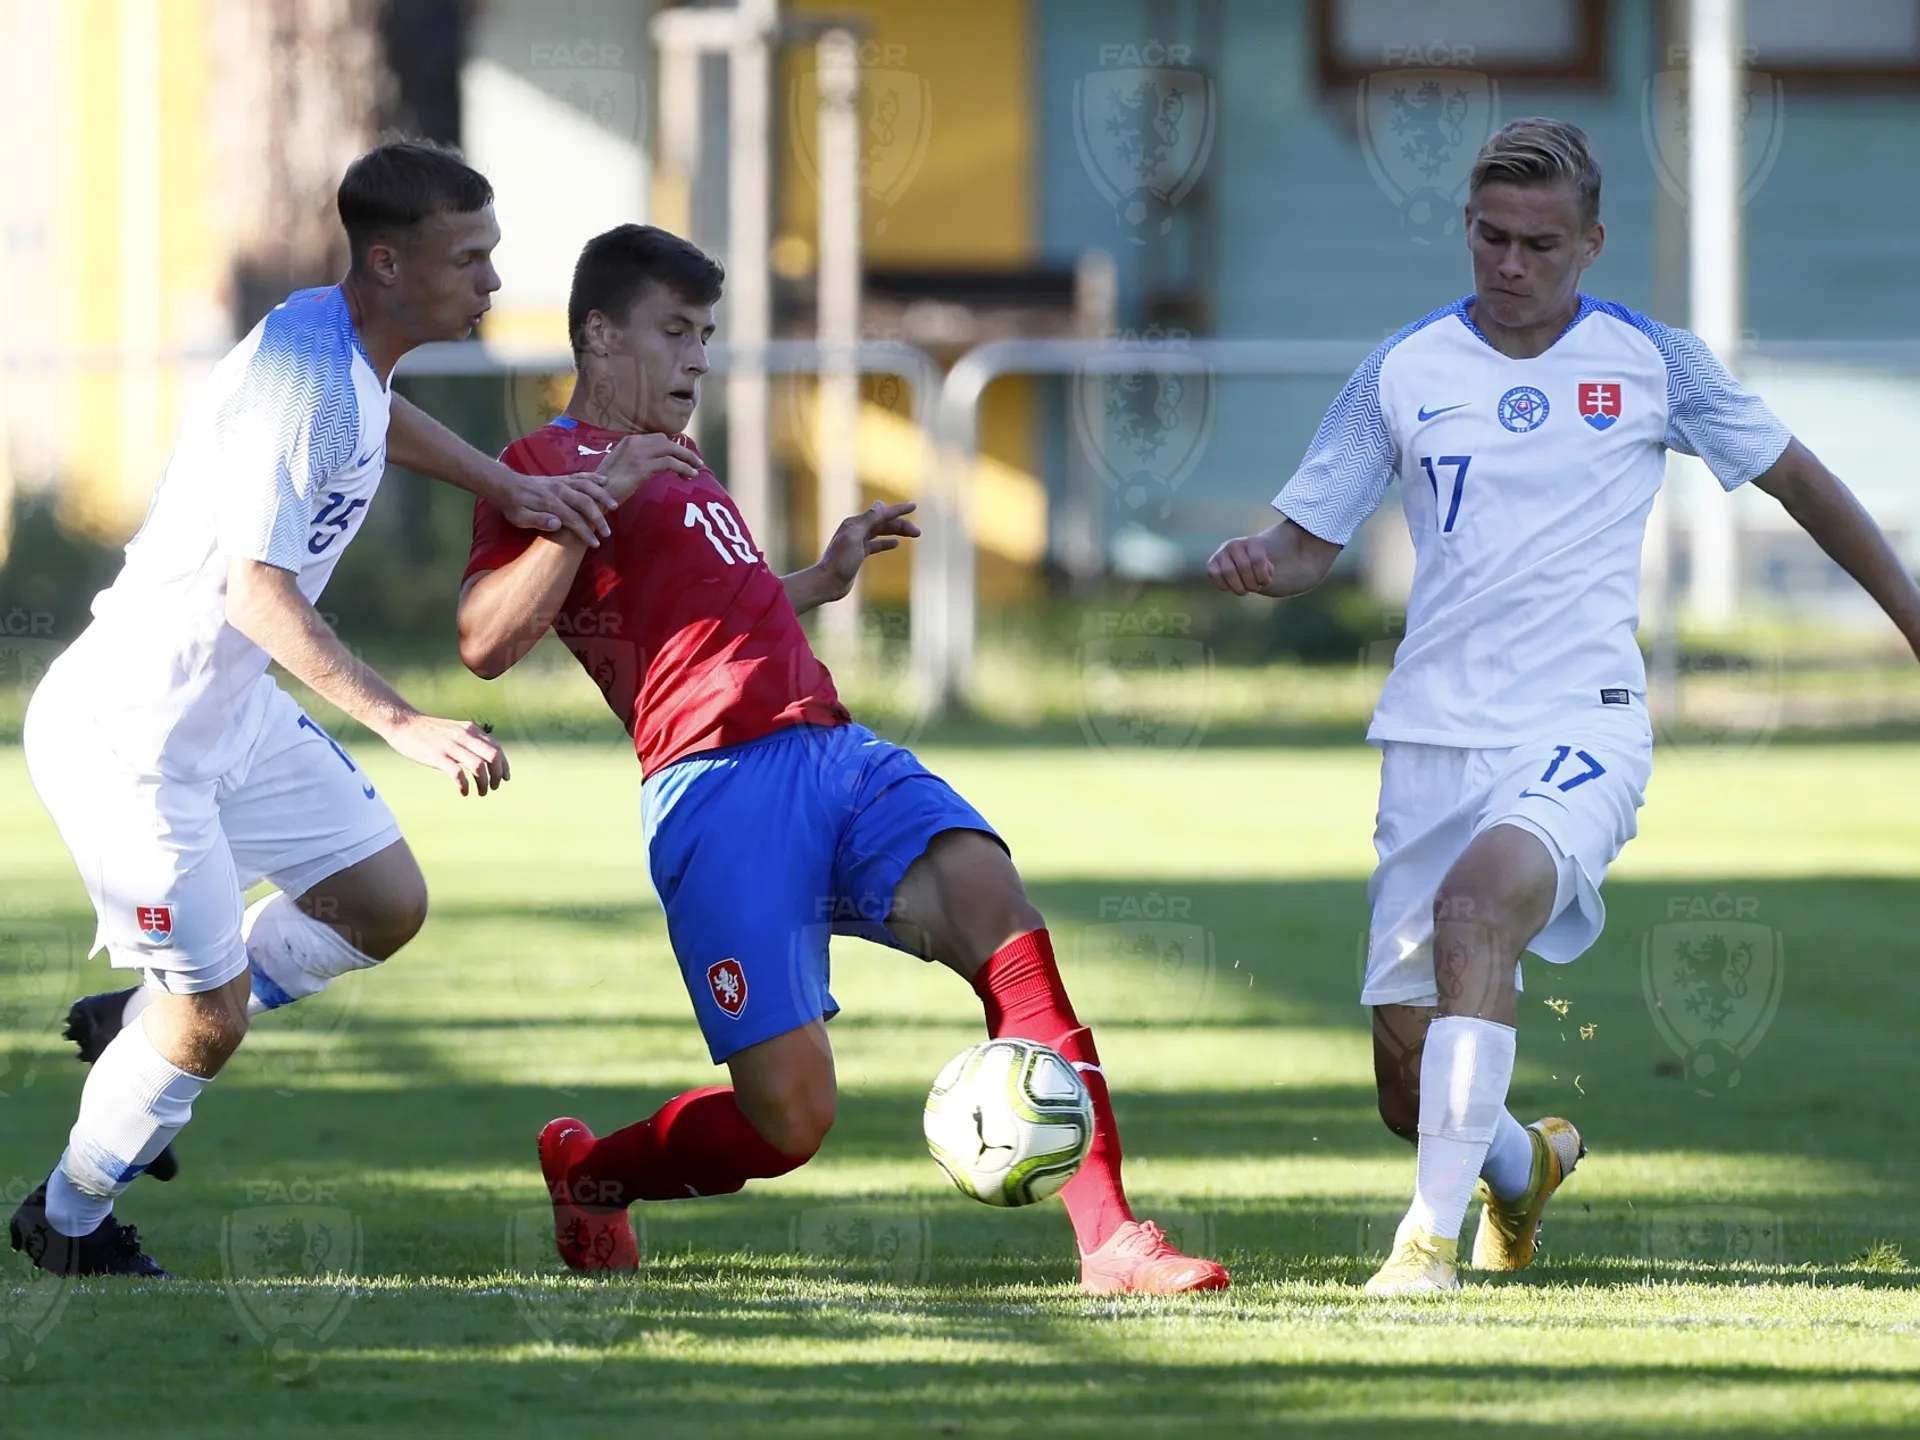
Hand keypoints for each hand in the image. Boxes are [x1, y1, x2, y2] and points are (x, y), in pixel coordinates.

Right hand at [378, 712, 509, 796]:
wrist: (403, 724)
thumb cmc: (428, 731)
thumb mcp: (455, 730)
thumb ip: (469, 740)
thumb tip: (483, 756)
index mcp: (470, 730)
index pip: (497, 748)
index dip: (504, 765)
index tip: (504, 778)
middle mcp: (464, 736)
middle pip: (494, 757)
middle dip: (498, 775)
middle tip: (494, 787)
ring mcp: (451, 746)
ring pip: (479, 767)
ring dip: (484, 783)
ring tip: (481, 792)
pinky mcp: (438, 756)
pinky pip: (458, 774)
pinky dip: (465, 786)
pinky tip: (464, 792)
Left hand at [499, 470, 616, 548]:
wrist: (507, 485)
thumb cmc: (513, 506)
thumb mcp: (520, 518)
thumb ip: (538, 520)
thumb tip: (558, 524)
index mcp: (550, 503)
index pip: (573, 519)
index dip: (585, 532)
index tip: (595, 544)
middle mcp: (559, 490)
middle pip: (585, 503)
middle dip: (599, 518)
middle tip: (607, 533)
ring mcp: (562, 482)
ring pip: (587, 487)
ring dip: (602, 496)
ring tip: (614, 506)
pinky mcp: (562, 478)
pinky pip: (581, 476)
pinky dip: (594, 477)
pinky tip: (605, 481)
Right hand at [598, 433, 703, 503]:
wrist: (595, 495)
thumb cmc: (608, 485)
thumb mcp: (622, 467)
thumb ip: (637, 460)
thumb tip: (654, 464)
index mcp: (630, 441)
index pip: (659, 438)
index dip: (673, 447)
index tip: (684, 457)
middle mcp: (634, 443)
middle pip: (667, 441)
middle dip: (684, 452)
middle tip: (696, 462)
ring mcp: (638, 454)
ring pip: (671, 450)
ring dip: (687, 459)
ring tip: (696, 470)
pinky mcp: (642, 467)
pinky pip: (670, 463)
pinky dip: (683, 468)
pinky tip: (689, 475)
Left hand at [815, 500, 920, 600]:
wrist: (828, 582)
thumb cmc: (840, 560)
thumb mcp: (855, 537)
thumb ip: (868, 520)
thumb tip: (880, 504)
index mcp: (855, 523)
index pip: (881, 513)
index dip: (898, 510)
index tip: (914, 506)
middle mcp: (856, 530)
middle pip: (883, 523)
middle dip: (901, 525)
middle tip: (918, 533)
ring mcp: (857, 542)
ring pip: (881, 532)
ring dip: (897, 532)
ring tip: (913, 535)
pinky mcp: (858, 554)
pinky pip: (875, 544)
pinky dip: (886, 543)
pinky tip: (896, 543)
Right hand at [1208, 533, 1277, 595]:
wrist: (1242, 560)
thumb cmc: (1257, 566)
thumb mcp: (1268, 565)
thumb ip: (1269, 569)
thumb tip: (1265, 575)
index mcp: (1251, 542)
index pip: (1257, 560)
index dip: (1262, 576)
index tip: (1265, 583)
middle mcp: (1234, 544)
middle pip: (1243, 567)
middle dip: (1251, 583)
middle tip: (1254, 589)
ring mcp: (1221, 553)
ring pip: (1228, 572)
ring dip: (1238, 587)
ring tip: (1244, 591)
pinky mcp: (1211, 563)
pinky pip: (1215, 575)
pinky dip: (1224, 585)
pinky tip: (1231, 587)